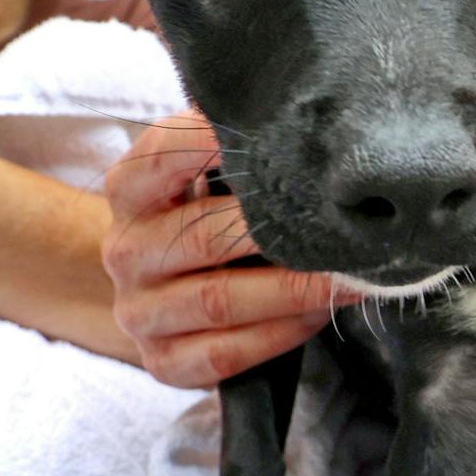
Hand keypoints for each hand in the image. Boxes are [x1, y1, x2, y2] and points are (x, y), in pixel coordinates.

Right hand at [101, 112, 350, 387]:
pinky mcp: (161, 362)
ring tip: (350, 275)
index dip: (215, 141)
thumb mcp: (208, 174)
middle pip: (204, 236)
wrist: (166, 290)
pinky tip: (317, 316)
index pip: (164, 154)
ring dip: (293, 289)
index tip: (280, 130)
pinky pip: (223, 353)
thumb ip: (237, 147)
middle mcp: (125, 250)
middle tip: (346, 222)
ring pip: (218, 300)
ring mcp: (138, 311)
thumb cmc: (208, 215)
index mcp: (129, 190)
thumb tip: (307, 114)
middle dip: (282, 230)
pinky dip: (278, 334)